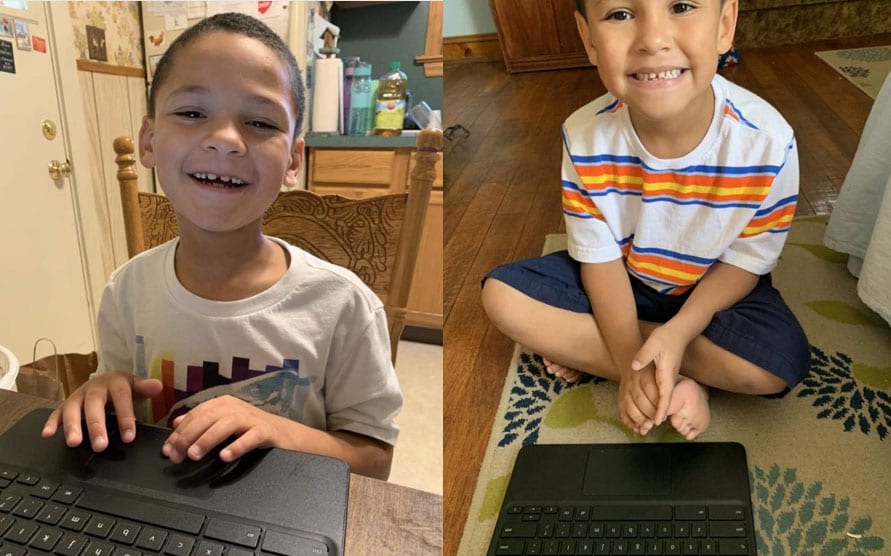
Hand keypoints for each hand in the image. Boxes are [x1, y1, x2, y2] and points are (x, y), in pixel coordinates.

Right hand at [41, 372, 162, 450]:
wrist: (106, 381)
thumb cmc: (123, 388)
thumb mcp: (136, 386)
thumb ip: (145, 388)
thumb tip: (157, 385)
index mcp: (115, 383)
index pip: (121, 399)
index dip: (125, 417)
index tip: (129, 437)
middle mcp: (95, 388)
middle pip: (94, 405)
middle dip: (96, 426)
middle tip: (101, 445)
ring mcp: (79, 396)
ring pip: (73, 409)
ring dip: (72, 426)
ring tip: (74, 442)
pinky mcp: (66, 404)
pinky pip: (57, 413)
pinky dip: (51, 422)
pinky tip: (47, 434)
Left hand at [161, 395, 287, 462]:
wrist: (283, 433)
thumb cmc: (250, 428)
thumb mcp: (223, 422)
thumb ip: (201, 421)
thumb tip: (177, 423)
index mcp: (223, 403)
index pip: (196, 414)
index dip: (179, 431)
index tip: (167, 449)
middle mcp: (235, 408)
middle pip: (207, 418)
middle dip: (188, 437)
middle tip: (176, 455)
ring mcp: (251, 419)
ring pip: (225, 425)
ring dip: (207, 439)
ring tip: (194, 455)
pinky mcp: (265, 431)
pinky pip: (250, 437)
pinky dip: (237, 446)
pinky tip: (225, 456)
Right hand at [617, 363, 659, 434]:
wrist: (628, 356)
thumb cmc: (650, 364)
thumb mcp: (661, 368)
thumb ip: (664, 381)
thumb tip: (666, 403)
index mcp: (644, 374)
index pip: (651, 391)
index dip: (658, 405)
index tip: (664, 414)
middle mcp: (633, 381)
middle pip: (640, 400)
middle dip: (649, 414)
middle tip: (657, 422)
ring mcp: (625, 388)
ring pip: (629, 405)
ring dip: (637, 418)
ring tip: (646, 427)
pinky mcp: (621, 394)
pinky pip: (622, 408)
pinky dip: (627, 419)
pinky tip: (634, 426)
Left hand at [632, 323, 689, 424]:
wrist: (678, 331)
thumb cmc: (665, 337)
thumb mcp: (652, 344)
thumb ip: (644, 356)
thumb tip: (634, 366)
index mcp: (666, 373)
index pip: (666, 395)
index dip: (662, 408)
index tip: (658, 420)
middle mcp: (669, 378)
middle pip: (666, 400)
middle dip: (659, 414)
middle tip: (651, 427)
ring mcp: (669, 377)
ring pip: (665, 397)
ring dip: (658, 409)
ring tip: (650, 422)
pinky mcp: (667, 375)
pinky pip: (663, 392)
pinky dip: (658, 401)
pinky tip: (651, 406)